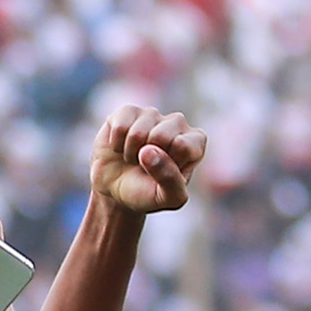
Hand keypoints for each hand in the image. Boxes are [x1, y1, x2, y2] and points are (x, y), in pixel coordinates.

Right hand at [89, 104, 205, 217]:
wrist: (116, 190)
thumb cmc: (147, 194)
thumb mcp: (167, 199)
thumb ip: (170, 180)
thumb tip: (149, 151)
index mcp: (194, 143)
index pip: (183, 146)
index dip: (168, 165)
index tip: (165, 174)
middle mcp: (177, 123)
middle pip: (161, 135)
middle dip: (147, 158)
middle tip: (146, 167)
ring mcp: (153, 115)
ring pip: (138, 132)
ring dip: (130, 153)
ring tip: (134, 158)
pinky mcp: (128, 111)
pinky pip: (120, 125)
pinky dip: (116, 144)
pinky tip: (121, 148)